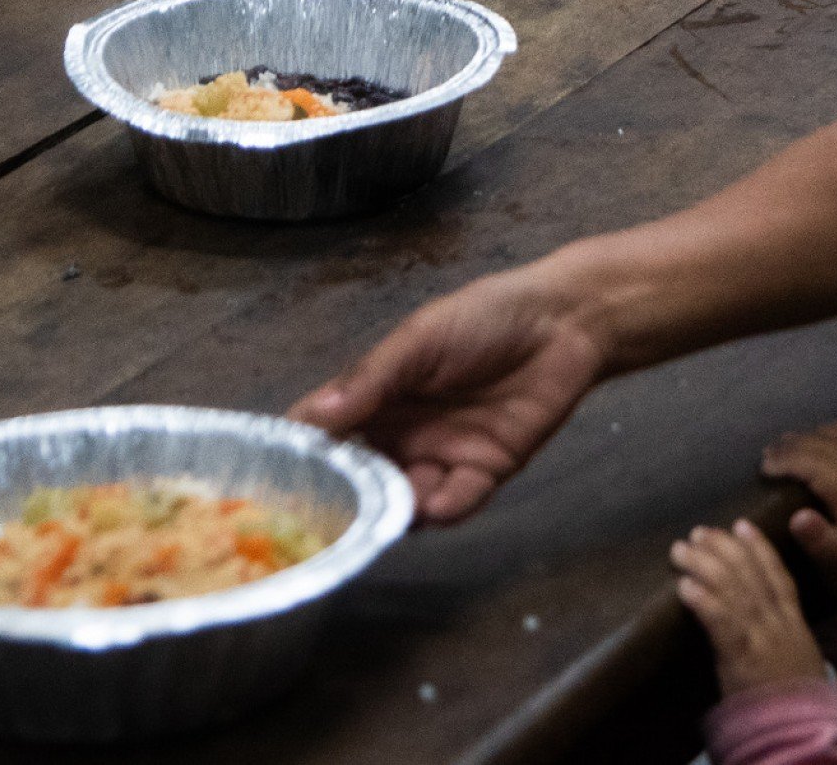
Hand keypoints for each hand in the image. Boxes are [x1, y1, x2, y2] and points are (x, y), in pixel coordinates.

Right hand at [289, 266, 607, 522]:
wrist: (563, 321)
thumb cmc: (484, 317)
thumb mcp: (419, 339)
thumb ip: (370, 379)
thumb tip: (312, 418)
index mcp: (376, 397)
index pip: (327, 433)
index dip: (301, 457)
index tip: (273, 481)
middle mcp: (401, 433)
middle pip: (361, 478)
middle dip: (346, 498)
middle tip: (327, 518)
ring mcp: (442, 455)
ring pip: (405, 498)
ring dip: (394, 509)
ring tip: (382, 513)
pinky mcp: (485, 471)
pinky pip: (457, 500)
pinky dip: (443, 508)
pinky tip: (432, 505)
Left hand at [672, 519, 826, 694]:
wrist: (802, 735)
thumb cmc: (796, 705)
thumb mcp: (799, 661)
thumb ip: (782, 636)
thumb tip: (759, 616)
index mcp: (796, 626)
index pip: (778, 576)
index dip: (759, 548)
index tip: (741, 525)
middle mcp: (780, 625)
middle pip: (750, 574)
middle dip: (722, 547)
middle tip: (699, 531)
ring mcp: (762, 638)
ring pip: (732, 588)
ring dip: (702, 564)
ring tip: (680, 550)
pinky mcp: (742, 657)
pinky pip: (720, 621)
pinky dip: (701, 599)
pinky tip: (683, 586)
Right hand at [760, 423, 836, 603]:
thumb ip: (820, 545)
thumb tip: (798, 518)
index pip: (823, 467)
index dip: (791, 460)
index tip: (765, 466)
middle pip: (832, 447)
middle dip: (795, 446)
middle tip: (767, 456)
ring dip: (813, 436)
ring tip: (786, 445)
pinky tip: (825, 432)